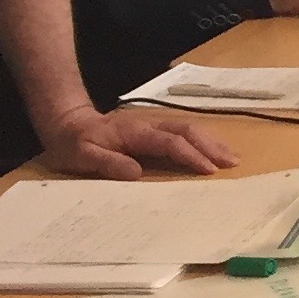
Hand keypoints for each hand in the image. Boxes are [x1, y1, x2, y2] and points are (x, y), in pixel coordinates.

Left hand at [36, 104, 229, 178]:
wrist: (66, 123)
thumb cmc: (73, 143)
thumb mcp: (82, 156)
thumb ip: (108, 163)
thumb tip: (138, 174)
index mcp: (135, 133)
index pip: (170, 142)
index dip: (191, 155)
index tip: (209, 170)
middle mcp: (149, 125)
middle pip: (188, 130)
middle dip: (211, 146)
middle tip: (232, 163)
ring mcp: (152, 126)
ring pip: (189, 129)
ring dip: (211, 142)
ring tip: (231, 157)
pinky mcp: (152, 130)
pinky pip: (182, 132)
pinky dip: (202, 141)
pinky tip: (211, 150)